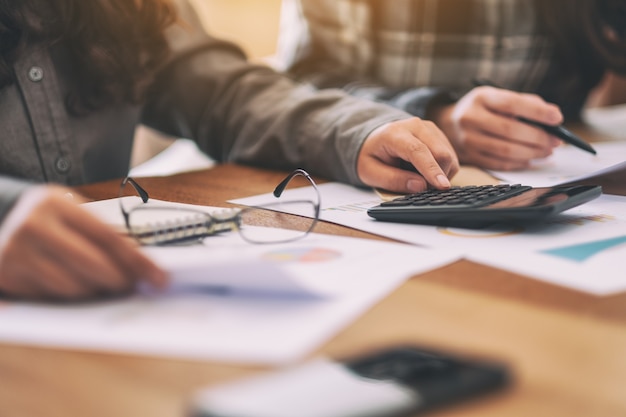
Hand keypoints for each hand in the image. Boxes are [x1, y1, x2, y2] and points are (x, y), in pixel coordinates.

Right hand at [0, 186, 167, 300]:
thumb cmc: (44, 218)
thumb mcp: (69, 211)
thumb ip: (100, 232)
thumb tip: (142, 263)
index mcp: (55, 203)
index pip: (108, 237)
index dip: (139, 261)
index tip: (160, 277)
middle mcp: (33, 226)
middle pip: (93, 264)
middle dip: (120, 280)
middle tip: (134, 286)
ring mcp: (16, 252)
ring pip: (73, 287)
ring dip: (96, 292)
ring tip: (104, 285)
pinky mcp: (6, 276)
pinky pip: (51, 297)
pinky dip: (70, 297)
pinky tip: (77, 287)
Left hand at [357, 118, 458, 192]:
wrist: (374, 140)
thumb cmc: (371, 156)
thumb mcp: (371, 173)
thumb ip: (393, 180)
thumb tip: (420, 186)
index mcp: (395, 133)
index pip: (418, 151)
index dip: (431, 169)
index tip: (442, 186)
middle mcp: (416, 126)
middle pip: (440, 153)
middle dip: (437, 176)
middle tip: (421, 189)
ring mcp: (430, 129)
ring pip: (449, 156)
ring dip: (439, 174)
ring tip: (417, 176)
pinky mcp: (438, 135)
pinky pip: (450, 156)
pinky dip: (442, 170)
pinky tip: (425, 171)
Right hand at [431, 86, 562, 170]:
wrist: (449, 124)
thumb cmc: (483, 109)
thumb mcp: (498, 97)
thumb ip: (525, 103)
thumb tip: (553, 117)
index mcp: (481, 98)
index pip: (512, 104)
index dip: (537, 112)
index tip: (557, 118)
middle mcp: (471, 118)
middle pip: (510, 130)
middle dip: (538, 137)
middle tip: (555, 141)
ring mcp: (468, 139)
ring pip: (506, 151)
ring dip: (532, 153)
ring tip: (547, 151)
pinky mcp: (470, 157)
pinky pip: (499, 163)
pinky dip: (519, 163)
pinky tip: (530, 159)